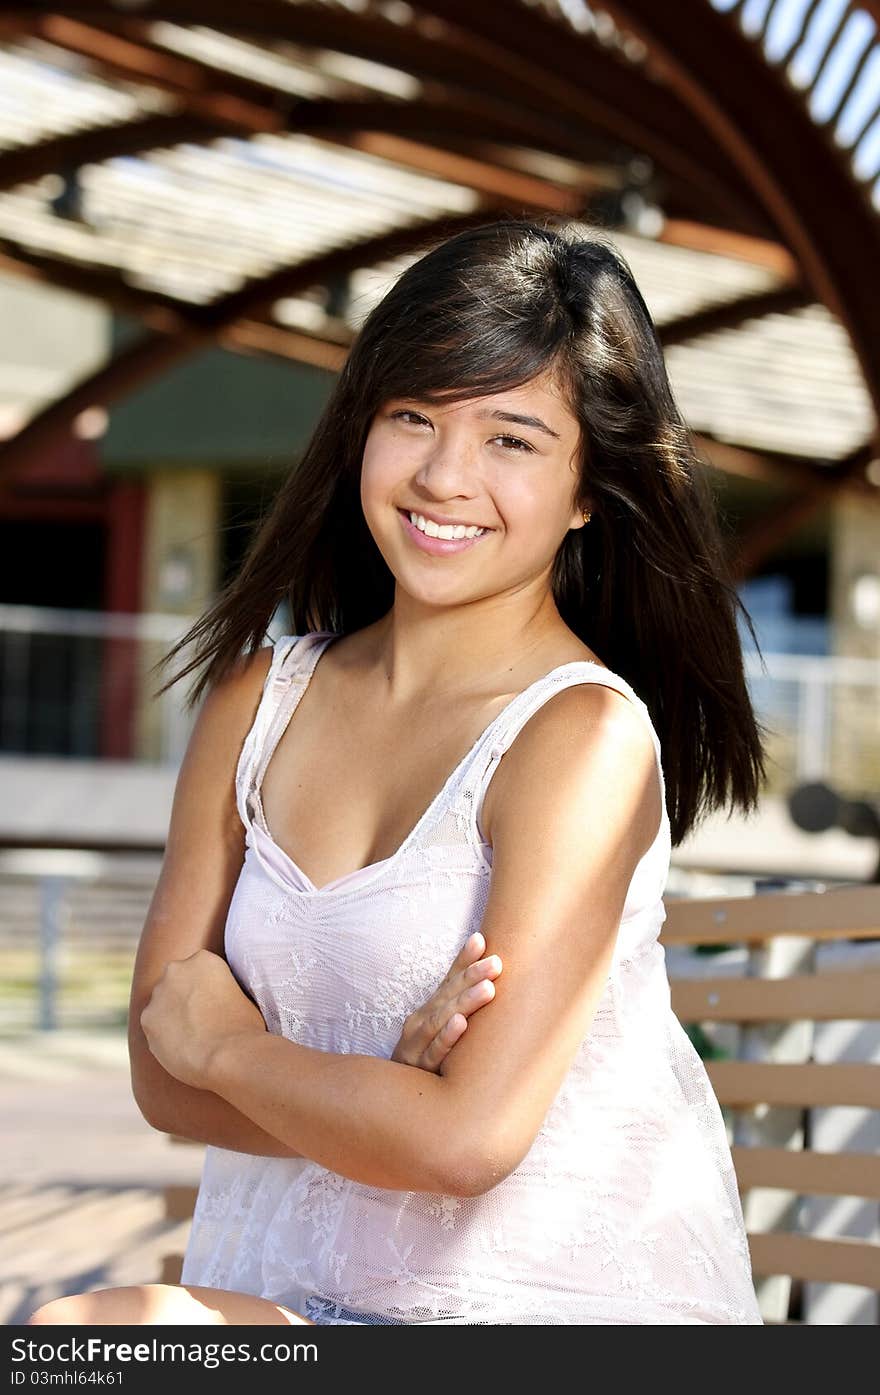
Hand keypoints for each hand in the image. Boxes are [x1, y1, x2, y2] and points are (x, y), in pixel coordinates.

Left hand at [140, 949, 264, 1088]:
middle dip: (185, 997)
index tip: (214, 1004)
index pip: (199, 969)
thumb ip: (223, 989)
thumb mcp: (244, 995)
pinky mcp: (147, 1019)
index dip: (207, 988)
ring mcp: (159, 994)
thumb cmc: (245, 1027)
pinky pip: (155, 1027)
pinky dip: (164, 1036)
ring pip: (162, 1004)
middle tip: (201, 1020)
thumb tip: (220, 998)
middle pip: (177, 982)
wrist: (228, 1054)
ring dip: (173, 1016)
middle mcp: (176, 970)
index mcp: (203, 959)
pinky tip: (182, 1048)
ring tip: (193, 1037)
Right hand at [391, 931, 501, 1072]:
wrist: (398, 1103)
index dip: (464, 960)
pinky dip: (447, 1036)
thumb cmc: (428, 1062)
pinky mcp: (419, 1070)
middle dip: (472, 976)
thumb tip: (496, 987)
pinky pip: (434, 1052)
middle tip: (496, 962)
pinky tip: (460, 1024)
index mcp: (429, 1010)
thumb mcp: (442, 1033)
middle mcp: (420, 1022)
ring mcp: (417, 1045)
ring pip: (442, 1019)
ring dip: (464, 1002)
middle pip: (448, 995)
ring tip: (487, 988)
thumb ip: (463, 1011)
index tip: (482, 939)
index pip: (449, 980)